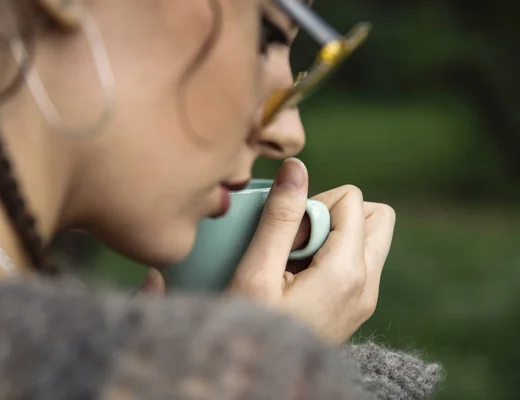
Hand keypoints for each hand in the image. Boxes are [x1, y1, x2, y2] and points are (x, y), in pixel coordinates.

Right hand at [227, 158, 395, 343]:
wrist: (263, 382)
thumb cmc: (252, 330)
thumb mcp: (257, 273)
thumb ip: (280, 217)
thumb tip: (297, 166)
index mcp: (348, 272)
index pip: (352, 199)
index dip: (315, 204)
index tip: (288, 237)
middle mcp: (367, 284)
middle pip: (377, 215)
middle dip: (336, 213)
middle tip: (298, 240)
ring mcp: (365, 297)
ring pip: (368, 237)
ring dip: (333, 234)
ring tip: (296, 260)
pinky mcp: (356, 304)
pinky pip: (356, 260)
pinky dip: (331, 254)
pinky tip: (300, 276)